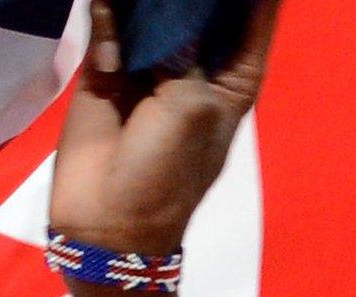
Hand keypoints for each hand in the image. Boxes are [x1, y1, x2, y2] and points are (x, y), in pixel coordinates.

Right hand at [48, 0, 280, 254]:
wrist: (108, 217)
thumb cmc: (167, 169)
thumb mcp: (190, 105)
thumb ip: (184, 48)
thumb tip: (171, 8)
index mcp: (234, 79)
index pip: (251, 21)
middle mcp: (196, 65)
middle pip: (200, 10)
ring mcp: (149, 63)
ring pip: (152, 9)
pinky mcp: (104, 65)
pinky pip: (106, 20)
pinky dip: (106, 6)